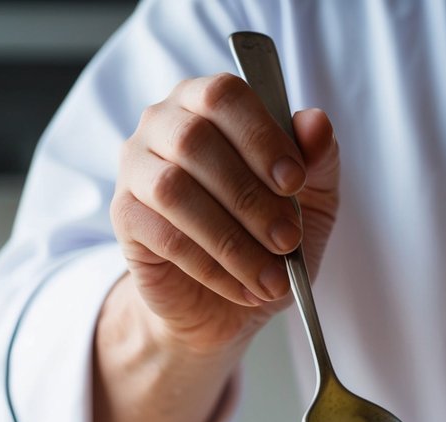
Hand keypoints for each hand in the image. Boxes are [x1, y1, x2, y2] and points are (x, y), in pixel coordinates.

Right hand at [110, 73, 339, 352]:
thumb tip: (317, 124)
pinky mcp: (125, 218)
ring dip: (231, 240)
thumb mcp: (312, 200)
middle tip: (288, 242)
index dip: (261, 136)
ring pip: (174, 191)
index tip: (294, 182)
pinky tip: (244, 288)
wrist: (224, 303)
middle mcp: (164, 124)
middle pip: (194, 141)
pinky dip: (212, 267)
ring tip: (271, 278)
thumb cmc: (266, 236)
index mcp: (208, 103)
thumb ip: (319, 159)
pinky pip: (165, 237)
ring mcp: (136, 169)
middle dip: (250, 198)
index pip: (224, 95)